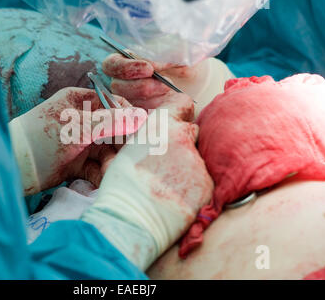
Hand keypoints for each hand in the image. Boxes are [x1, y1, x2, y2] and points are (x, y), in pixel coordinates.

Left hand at [9, 87, 146, 194]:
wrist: (15, 168)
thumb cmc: (43, 138)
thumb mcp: (79, 127)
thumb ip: (111, 122)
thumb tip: (141, 115)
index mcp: (80, 101)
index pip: (113, 104)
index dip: (128, 116)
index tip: (142, 130)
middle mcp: (82, 120)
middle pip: (113, 130)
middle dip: (121, 145)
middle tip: (131, 157)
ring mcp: (79, 142)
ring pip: (106, 151)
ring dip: (111, 162)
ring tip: (112, 173)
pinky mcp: (76, 163)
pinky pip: (95, 167)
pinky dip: (99, 174)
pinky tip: (101, 180)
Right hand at [81, 91, 213, 269]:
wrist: (132, 221)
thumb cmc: (121, 189)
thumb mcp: (117, 157)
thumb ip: (130, 144)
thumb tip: (124, 143)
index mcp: (160, 127)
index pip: (183, 103)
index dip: (180, 112)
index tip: (177, 124)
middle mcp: (183, 139)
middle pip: (192, 133)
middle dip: (182, 144)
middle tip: (167, 163)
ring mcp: (198, 162)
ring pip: (197, 159)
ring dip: (187, 168)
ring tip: (168, 187)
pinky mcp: (208, 184)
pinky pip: (203, 181)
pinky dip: (194, 188)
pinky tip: (177, 199)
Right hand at [102, 53, 233, 114]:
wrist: (197, 80)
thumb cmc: (185, 60)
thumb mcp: (179, 51)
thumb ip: (165, 53)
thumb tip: (153, 62)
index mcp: (126, 59)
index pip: (111, 64)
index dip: (126, 68)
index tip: (149, 69)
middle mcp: (123, 80)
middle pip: (117, 87)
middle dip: (141, 86)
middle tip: (164, 85)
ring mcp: (130, 100)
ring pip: (126, 103)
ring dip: (148, 100)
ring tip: (169, 94)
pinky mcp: (139, 115)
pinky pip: (136, 118)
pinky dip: (150, 114)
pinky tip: (165, 109)